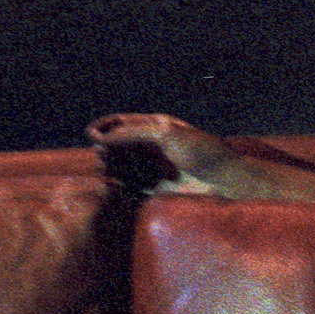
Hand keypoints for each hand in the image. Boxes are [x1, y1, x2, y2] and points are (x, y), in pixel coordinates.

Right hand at [86, 113, 239, 194]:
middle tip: (102, 154)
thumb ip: (132, 133)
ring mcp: (154, 169)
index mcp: (156, 127)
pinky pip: (131, 187)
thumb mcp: (165, 133)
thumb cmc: (200, 151)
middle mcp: (153, 147)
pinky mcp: (156, 190)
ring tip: (109, 169)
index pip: (122, 123)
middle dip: (106, 148)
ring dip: (111, 167)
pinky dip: (121, 186)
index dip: (104, 126)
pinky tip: (117, 185)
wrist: (224, 181)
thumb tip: (99, 137)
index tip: (90, 134)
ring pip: (122, 167)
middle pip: (118, 145)